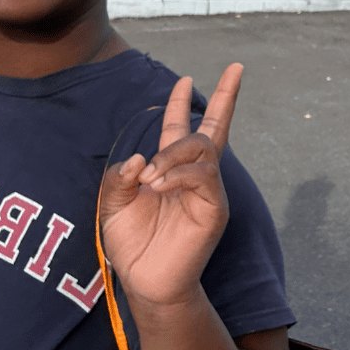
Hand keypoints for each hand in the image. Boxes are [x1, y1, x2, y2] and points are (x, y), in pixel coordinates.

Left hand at [99, 64, 242, 310]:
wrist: (144, 281)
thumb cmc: (131, 244)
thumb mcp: (113, 204)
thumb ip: (120, 177)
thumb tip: (140, 158)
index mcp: (169, 170)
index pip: (181, 130)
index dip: (181, 104)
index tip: (184, 79)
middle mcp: (194, 176)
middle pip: (215, 128)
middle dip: (226, 96)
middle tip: (236, 68)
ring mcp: (207, 191)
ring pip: (203, 148)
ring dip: (173, 155)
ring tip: (150, 178)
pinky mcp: (214, 209)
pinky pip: (203, 176)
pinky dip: (178, 175)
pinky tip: (158, 186)